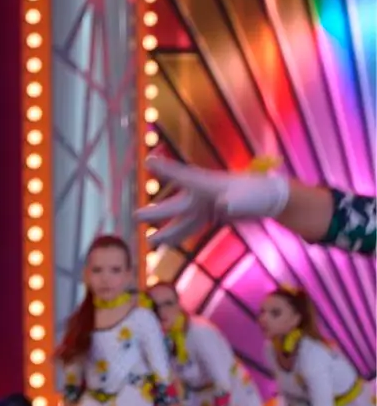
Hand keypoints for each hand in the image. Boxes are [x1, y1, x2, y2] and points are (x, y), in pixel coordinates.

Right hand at [136, 157, 289, 247]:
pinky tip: (166, 243)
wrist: (269, 199)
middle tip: (136, 217)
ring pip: (180, 221)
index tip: (149, 162)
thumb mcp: (246, 198)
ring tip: (149, 242)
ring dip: (166, 232)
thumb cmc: (258, 193)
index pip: (183, 176)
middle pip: (175, 207)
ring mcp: (203, 205)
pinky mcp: (209, 215)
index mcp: (207, 185)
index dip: (166, 170)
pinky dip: (178, 235)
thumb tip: (224, 206)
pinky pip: (190, 227)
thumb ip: (234, 202)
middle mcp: (200, 195)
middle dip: (156, 213)